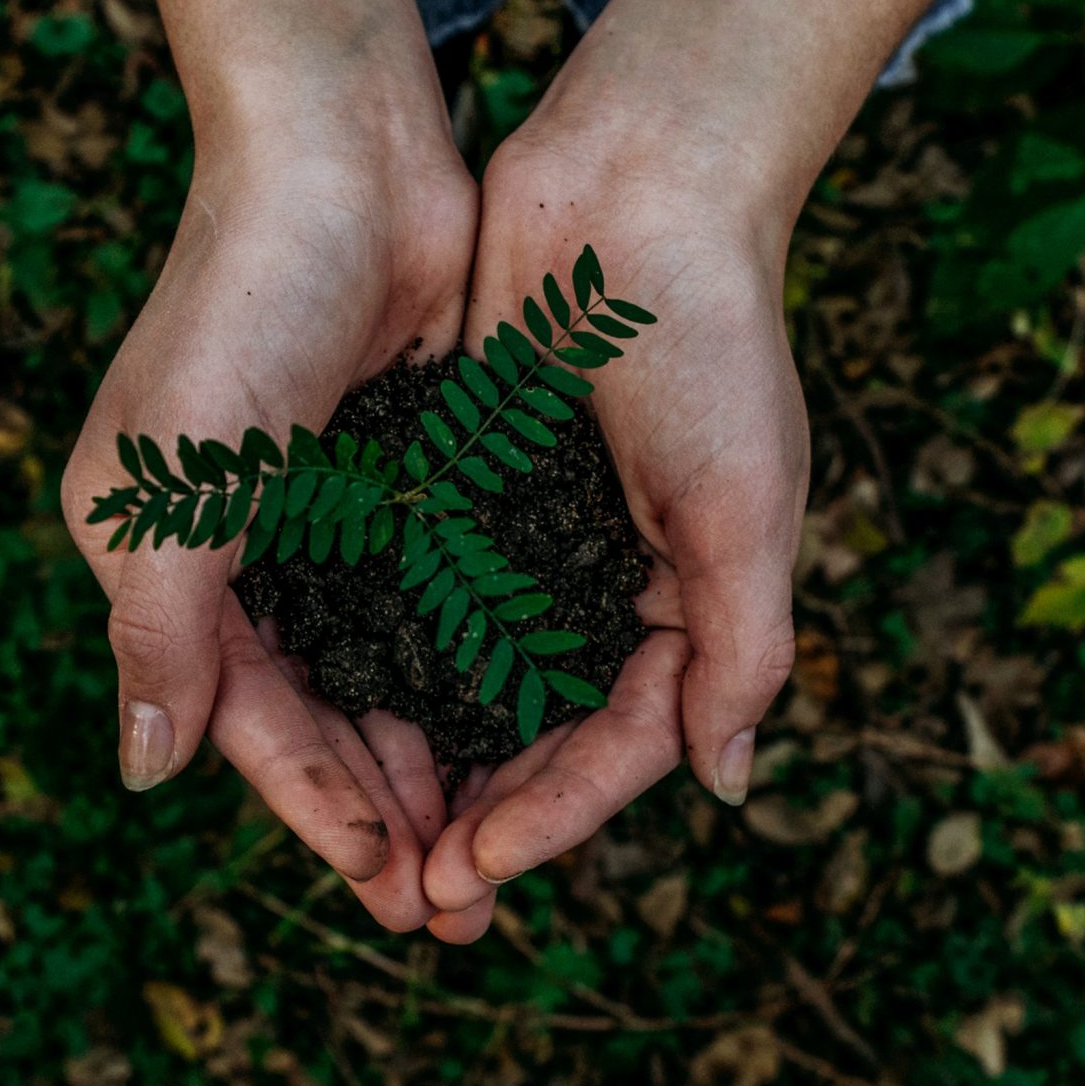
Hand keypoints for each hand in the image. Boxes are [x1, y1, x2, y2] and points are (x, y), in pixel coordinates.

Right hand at [60, 0, 477, 930]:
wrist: (344, 164)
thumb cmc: (238, 312)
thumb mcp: (172, 484)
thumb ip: (159, 631)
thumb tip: (143, 772)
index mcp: (169, 563)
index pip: (247, 720)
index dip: (316, 808)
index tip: (389, 885)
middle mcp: (250, 554)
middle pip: (324, 717)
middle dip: (387, 813)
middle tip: (457, 909)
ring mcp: (336, 522)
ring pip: (390, 675)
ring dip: (437, 763)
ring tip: (495, 850)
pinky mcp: (412, 485)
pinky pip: (444, 607)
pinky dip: (473, 674)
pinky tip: (523, 733)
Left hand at [414, 0, 959, 935]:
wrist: (635, 191)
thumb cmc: (713, 345)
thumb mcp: (749, 505)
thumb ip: (743, 647)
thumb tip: (727, 785)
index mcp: (685, 603)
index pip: (622, 745)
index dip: (556, 815)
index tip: (480, 864)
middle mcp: (604, 588)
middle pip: (539, 736)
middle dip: (485, 817)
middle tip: (417, 894)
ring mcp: (529, 544)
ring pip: (471, 684)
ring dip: (428, 762)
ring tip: (371, 836)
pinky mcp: (462, 492)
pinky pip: (420, 596)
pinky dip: (387, 658)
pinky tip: (335, 711)